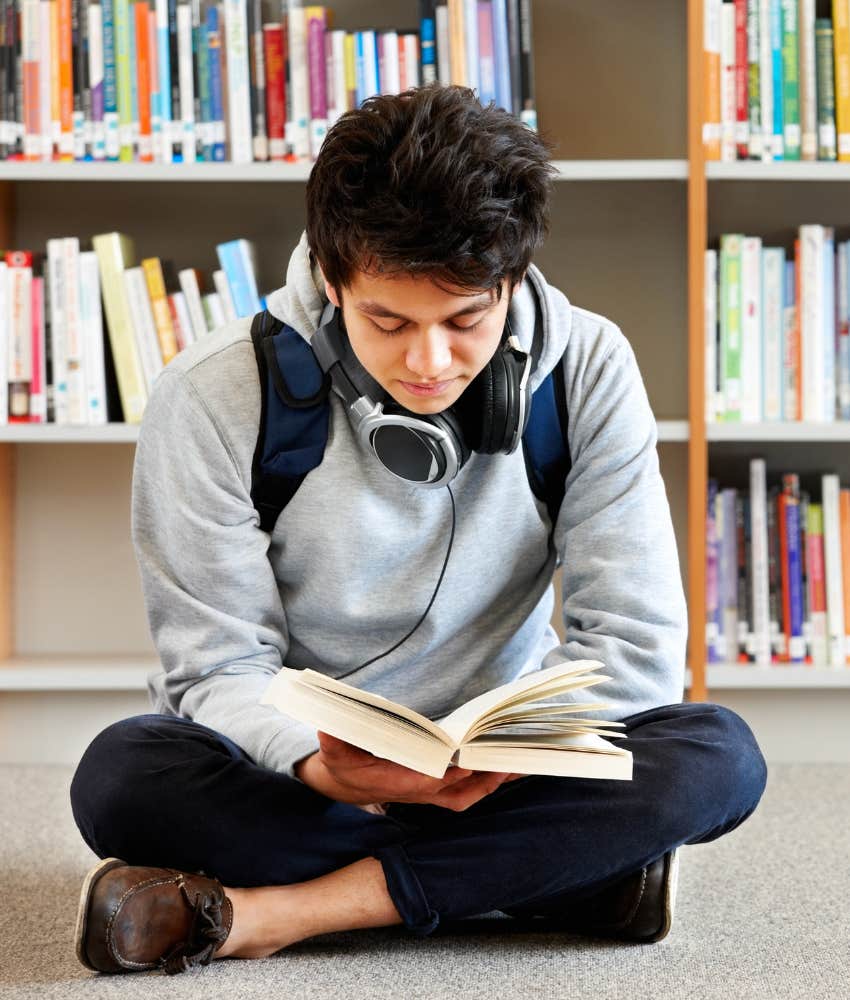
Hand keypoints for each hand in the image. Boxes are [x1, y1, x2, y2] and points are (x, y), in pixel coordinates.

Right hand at [295, 732, 523, 811]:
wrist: (345, 783)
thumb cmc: (342, 763)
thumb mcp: (333, 750)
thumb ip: (333, 739)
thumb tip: (328, 727)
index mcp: (394, 782)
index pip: (424, 782)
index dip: (445, 774)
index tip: (464, 761)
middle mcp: (416, 791)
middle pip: (456, 792)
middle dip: (482, 779)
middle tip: (507, 761)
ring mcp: (428, 793)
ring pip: (466, 794)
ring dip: (492, 782)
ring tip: (518, 764)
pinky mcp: (435, 788)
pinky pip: (467, 790)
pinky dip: (488, 781)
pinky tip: (506, 768)